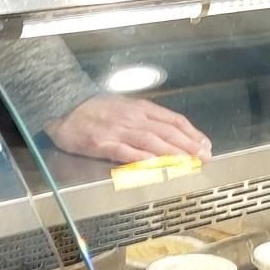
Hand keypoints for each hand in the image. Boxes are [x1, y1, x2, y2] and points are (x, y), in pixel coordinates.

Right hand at [46, 96, 213, 164]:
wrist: (64, 105)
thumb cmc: (96, 108)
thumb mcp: (126, 107)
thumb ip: (147, 119)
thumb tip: (170, 132)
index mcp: (141, 109)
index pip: (173, 121)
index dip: (192, 134)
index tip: (205, 145)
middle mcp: (133, 118)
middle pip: (167, 132)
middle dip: (189, 145)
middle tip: (204, 157)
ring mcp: (118, 130)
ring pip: (151, 141)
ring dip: (172, 152)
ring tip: (188, 162)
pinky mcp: (102, 143)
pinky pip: (125, 151)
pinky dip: (141, 157)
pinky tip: (154, 164)